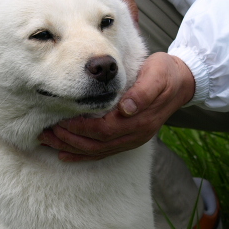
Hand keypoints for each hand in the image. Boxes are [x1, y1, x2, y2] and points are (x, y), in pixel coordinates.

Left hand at [38, 53, 195, 160]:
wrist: (183, 82)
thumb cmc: (165, 74)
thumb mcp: (157, 75)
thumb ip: (143, 91)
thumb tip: (127, 107)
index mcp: (139, 119)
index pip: (104, 129)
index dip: (81, 128)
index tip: (61, 121)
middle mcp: (134, 134)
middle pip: (96, 144)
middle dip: (69, 140)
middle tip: (46, 133)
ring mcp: (131, 139)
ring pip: (96, 151)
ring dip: (71, 149)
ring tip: (48, 142)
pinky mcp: (128, 139)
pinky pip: (102, 152)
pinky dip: (82, 155)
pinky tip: (65, 154)